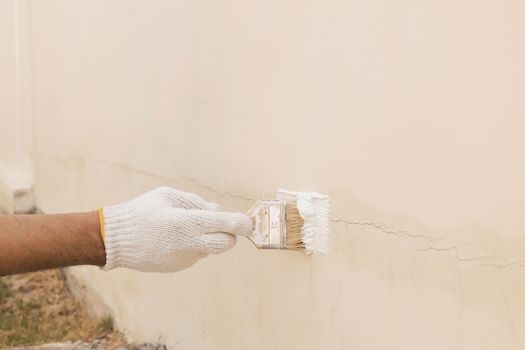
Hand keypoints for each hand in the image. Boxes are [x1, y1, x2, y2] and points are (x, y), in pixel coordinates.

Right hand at [101, 187, 252, 271]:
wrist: (114, 240)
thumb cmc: (142, 211)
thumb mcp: (168, 196)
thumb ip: (195, 202)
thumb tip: (216, 209)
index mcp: (187, 222)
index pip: (226, 225)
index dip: (242, 224)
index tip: (249, 222)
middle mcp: (188, 243)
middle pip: (226, 244)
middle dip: (230, 235)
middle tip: (221, 224)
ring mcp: (183, 258)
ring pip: (210, 249)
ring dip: (207, 239)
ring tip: (184, 228)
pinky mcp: (177, 267)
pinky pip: (195, 255)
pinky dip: (193, 246)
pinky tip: (173, 239)